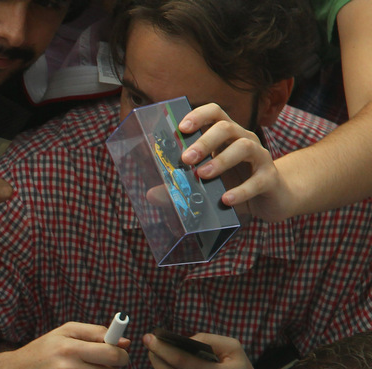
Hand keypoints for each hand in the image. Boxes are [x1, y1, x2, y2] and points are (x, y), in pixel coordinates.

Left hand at [177, 104, 295, 221]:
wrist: (273, 198)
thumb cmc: (234, 184)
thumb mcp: (206, 184)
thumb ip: (180, 186)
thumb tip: (151, 194)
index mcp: (226, 136)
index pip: (215, 113)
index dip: (199, 115)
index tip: (181, 127)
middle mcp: (244, 140)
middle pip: (226, 127)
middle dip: (205, 141)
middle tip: (186, 158)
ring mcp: (260, 157)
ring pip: (245, 146)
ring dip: (221, 160)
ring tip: (202, 176)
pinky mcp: (269, 178)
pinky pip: (258, 180)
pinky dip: (241, 190)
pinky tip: (226, 199)